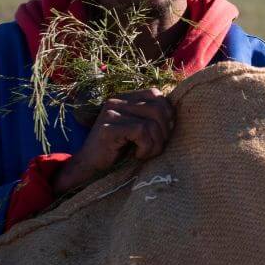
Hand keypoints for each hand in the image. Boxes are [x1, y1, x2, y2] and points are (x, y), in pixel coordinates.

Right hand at [51, 88, 172, 194]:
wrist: (88, 169)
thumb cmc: (118, 152)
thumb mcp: (138, 131)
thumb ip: (152, 118)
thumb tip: (175, 116)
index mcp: (125, 98)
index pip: (156, 95)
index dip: (167, 114)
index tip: (162, 134)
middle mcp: (117, 101)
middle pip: (158, 108)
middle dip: (164, 132)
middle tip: (155, 148)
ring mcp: (111, 113)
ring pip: (152, 122)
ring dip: (155, 143)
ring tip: (145, 153)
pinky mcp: (108, 127)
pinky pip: (141, 132)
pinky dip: (145, 147)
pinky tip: (137, 155)